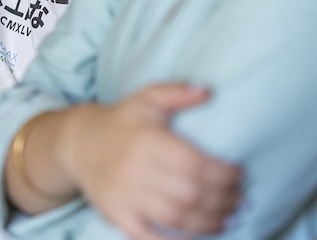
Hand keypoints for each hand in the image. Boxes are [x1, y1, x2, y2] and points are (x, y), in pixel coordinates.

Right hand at [58, 84, 242, 239]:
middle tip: (239, 200)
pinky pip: (148, 237)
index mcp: (146, 140)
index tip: (240, 176)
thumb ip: (177, 92)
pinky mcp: (116, 214)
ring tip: (227, 219)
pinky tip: (195, 238)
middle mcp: (134, 168)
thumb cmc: (120, 121)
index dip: (224, 174)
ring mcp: (124, 195)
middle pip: (190, 193)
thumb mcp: (147, 98)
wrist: (76, 143)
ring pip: (176, 217)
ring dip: (209, 223)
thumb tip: (209, 91)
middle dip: (223, 200)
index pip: (195, 163)